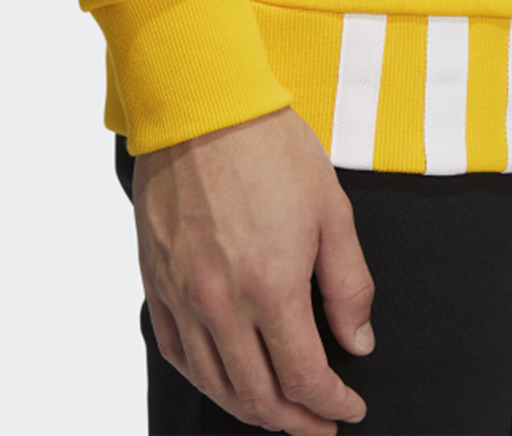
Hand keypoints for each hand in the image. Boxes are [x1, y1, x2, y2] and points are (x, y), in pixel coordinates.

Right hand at [132, 105, 375, 434]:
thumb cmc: (270, 149)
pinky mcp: (155, 278)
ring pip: (214, 382)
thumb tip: (357, 341)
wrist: (205, 107)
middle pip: (259, 394)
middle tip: (320, 422)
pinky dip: (204, 377)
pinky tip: (221, 377)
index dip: (333, 403)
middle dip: (297, 421)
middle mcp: (220, 302)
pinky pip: (174, 349)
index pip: (306, 376)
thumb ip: (348, 285)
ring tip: (277, 410)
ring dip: (251, 408)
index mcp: (271, 287)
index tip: (350, 405)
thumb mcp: (331, 211)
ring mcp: (181, 293)